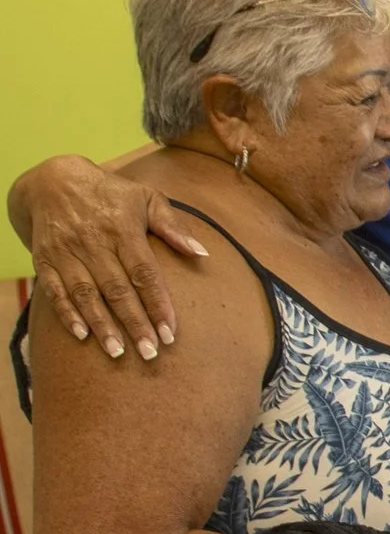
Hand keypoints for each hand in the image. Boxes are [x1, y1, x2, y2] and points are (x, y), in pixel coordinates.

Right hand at [8, 155, 206, 360]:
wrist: (53, 180)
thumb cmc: (111, 193)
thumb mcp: (146, 197)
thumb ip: (173, 226)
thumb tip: (201, 253)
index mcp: (123, 229)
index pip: (144, 273)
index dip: (158, 304)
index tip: (171, 333)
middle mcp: (93, 242)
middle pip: (117, 290)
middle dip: (134, 323)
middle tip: (151, 353)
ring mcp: (66, 251)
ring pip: (85, 294)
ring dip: (102, 325)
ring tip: (118, 353)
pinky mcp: (44, 258)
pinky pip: (54, 290)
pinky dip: (67, 313)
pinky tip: (82, 335)